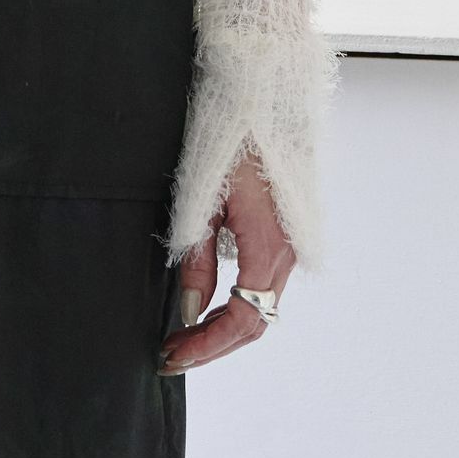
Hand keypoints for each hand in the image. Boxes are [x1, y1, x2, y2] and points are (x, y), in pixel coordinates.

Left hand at [156, 149, 295, 374]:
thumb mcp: (200, 201)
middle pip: (254, 322)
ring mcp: (288, 245)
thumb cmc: (227, 142)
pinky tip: (207, 306)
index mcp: (268, 248)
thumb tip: (190, 312)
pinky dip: (235, 305)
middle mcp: (286, 254)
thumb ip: (197, 260)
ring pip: (260, 307)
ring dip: (223, 329)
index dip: (207, 345)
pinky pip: (261, 286)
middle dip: (212, 345)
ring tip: (182, 337)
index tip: (172, 355)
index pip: (243, 319)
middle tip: (170, 356)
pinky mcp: (281, 235)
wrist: (259, 101)